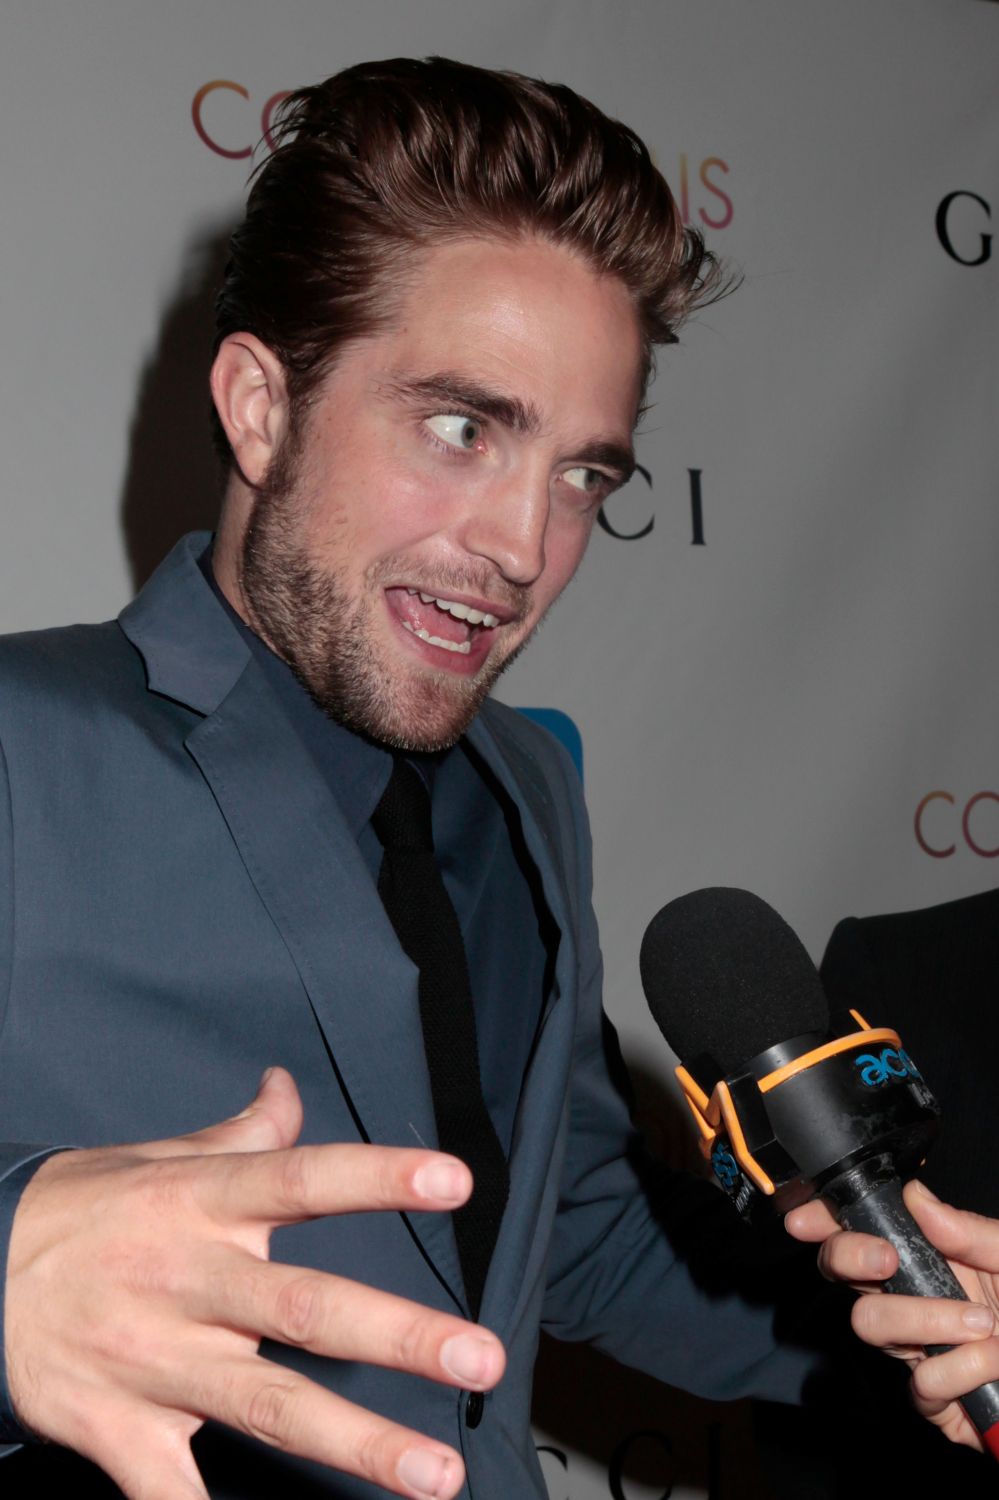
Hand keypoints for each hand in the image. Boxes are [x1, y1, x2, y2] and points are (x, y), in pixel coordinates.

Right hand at [6, 1066, 504, 1499]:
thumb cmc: (83, 1210)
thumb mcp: (161, 1158)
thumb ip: (242, 1135)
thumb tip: (290, 1086)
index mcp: (203, 1203)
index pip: (302, 1179)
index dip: (377, 1178)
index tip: (454, 1180)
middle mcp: (188, 1280)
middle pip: (303, 1308)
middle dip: (397, 1336)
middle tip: (480, 1356)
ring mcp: (154, 1361)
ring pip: (266, 1405)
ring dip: (357, 1443)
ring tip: (438, 1473)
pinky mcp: (118, 1429)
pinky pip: (171, 1492)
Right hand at [787, 1179, 998, 1449]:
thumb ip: (970, 1232)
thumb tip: (916, 1196)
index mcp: (931, 1257)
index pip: (863, 1230)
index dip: (824, 1220)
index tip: (804, 1217)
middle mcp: (914, 1298)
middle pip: (842, 1272)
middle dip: (852, 1257)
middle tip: (887, 1257)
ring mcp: (918, 1350)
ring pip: (871, 1323)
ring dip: (926, 1320)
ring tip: (983, 1324)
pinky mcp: (933, 1401)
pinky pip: (920, 1383)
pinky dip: (963, 1370)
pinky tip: (993, 1365)